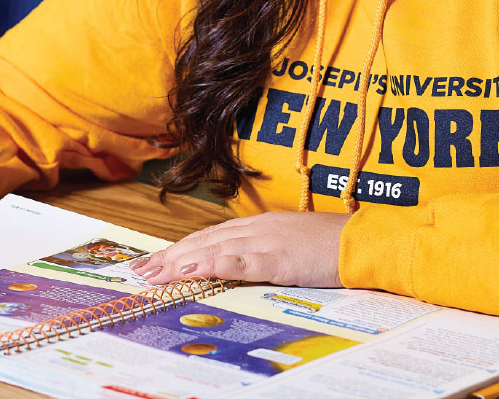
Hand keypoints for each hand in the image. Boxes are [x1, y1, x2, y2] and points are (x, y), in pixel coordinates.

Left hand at [130, 210, 349, 287]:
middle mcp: (256, 228)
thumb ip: (263, 252)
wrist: (361, 241)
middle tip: (137, 272)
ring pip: (213, 248)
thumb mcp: (289, 247)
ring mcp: (265, 241)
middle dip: (168, 256)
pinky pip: (240, 261)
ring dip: (179, 260)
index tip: (153, 262)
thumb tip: (238, 265)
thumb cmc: (329, 246)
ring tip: (151, 273)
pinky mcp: (278, 258)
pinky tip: (192, 269)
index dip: (179, 248)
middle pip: (202, 240)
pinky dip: (214, 263)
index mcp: (258, 225)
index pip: (209, 236)